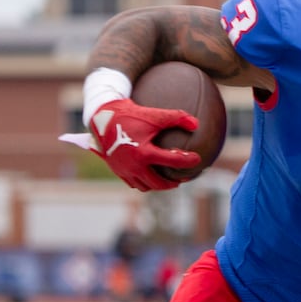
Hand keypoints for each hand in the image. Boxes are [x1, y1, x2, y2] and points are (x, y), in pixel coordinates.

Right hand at [87, 98, 202, 191]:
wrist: (102, 117)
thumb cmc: (130, 115)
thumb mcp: (154, 115)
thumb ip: (176, 117)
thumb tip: (196, 124)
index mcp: (144, 153)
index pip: (173, 162)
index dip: (188, 161)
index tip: (197, 159)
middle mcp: (134, 166)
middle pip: (159, 184)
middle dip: (172, 183)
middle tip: (182, 179)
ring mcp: (124, 170)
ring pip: (145, 186)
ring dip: (157, 186)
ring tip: (166, 180)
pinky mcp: (117, 169)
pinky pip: (133, 183)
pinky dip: (143, 183)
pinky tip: (150, 176)